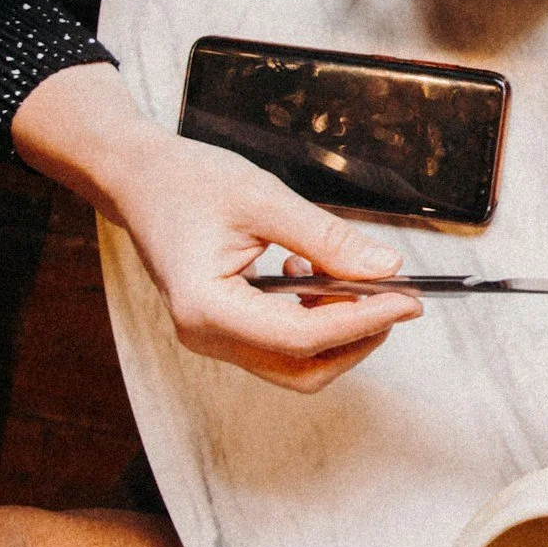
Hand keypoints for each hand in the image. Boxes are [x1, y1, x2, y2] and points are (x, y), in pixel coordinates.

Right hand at [13, 64, 419, 391]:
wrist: (139, 179)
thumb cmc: (188, 183)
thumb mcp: (264, 199)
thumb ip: (326, 238)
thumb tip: (385, 268)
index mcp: (207, 308)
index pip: (302, 337)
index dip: (362, 321)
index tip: (408, 299)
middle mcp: (206, 336)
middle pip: (303, 367)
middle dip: (357, 337)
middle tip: (397, 295)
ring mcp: (214, 338)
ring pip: (297, 362)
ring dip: (339, 329)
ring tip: (353, 279)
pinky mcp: (226, 328)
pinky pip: (283, 343)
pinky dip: (316, 320)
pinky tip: (316, 277)